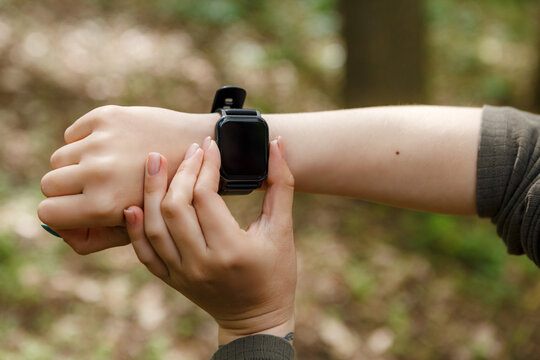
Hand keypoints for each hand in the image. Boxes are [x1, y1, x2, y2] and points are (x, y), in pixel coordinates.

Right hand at [38, 105, 215, 253]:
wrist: (196, 147)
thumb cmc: (166, 194)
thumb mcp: (135, 227)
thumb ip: (92, 237)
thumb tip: (58, 230)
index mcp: (103, 204)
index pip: (47, 213)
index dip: (61, 214)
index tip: (77, 209)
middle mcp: (97, 172)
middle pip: (47, 184)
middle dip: (66, 189)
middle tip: (92, 188)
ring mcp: (100, 142)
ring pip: (59, 158)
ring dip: (76, 164)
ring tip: (107, 167)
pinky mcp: (105, 117)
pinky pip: (73, 134)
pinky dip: (86, 141)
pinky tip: (113, 147)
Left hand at [124, 136, 295, 344]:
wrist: (257, 320)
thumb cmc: (276, 273)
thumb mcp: (282, 230)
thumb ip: (281, 185)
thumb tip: (277, 144)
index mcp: (230, 249)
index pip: (206, 196)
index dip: (206, 166)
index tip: (211, 147)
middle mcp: (201, 262)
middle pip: (176, 207)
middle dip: (181, 172)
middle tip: (190, 150)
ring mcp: (182, 273)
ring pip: (154, 226)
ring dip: (151, 191)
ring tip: (154, 162)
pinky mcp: (171, 279)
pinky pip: (145, 252)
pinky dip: (135, 228)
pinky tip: (132, 205)